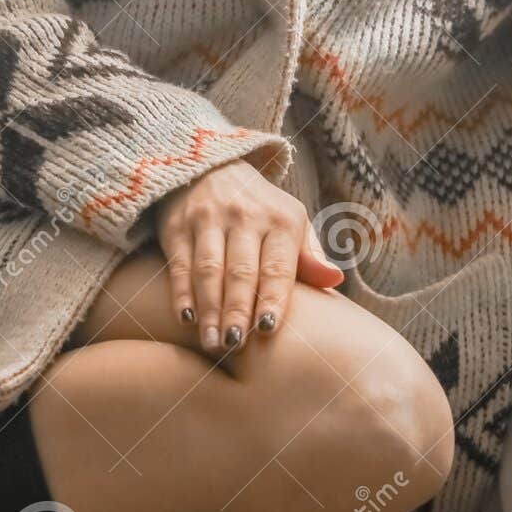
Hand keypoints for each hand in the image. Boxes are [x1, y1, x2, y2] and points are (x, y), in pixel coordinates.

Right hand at [153, 159, 344, 355]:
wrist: (212, 166)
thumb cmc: (260, 209)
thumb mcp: (291, 221)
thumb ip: (310, 255)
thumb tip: (335, 281)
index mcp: (279, 219)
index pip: (277, 266)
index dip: (272, 298)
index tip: (267, 330)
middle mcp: (243, 215)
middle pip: (240, 271)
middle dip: (237, 311)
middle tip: (235, 346)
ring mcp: (207, 218)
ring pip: (208, 270)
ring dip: (210, 309)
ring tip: (213, 343)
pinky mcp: (177, 223)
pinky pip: (180, 264)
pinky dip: (182, 293)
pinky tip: (186, 319)